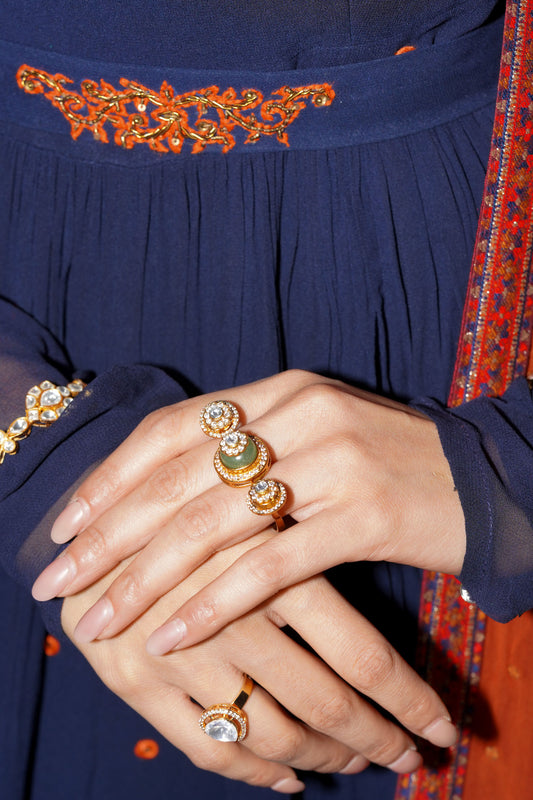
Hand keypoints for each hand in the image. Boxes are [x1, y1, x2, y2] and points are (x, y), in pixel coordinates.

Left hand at [33, 370, 464, 650]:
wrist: (478, 481)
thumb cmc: (382, 466)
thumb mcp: (311, 438)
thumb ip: (246, 451)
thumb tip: (160, 496)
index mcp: (281, 390)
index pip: (173, 427)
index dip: (112, 476)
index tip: (67, 524)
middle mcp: (302, 413)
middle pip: (180, 477)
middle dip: (108, 535)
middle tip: (58, 579)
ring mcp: (335, 461)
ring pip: (214, 524)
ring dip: (146, 578)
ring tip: (97, 620)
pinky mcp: (364, 514)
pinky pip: (270, 565)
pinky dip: (213, 603)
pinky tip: (171, 635)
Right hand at [61, 535, 455, 792]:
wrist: (90, 514)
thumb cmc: (185, 505)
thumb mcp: (252, 507)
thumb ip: (307, 544)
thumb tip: (372, 584)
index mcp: (274, 566)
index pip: (362, 655)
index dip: (408, 700)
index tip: (438, 728)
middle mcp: (235, 617)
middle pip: (326, 703)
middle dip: (377, 738)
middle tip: (408, 757)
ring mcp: (184, 657)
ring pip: (274, 733)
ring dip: (324, 759)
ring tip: (354, 763)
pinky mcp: (138, 683)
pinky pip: (210, 747)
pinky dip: (256, 773)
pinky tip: (286, 782)